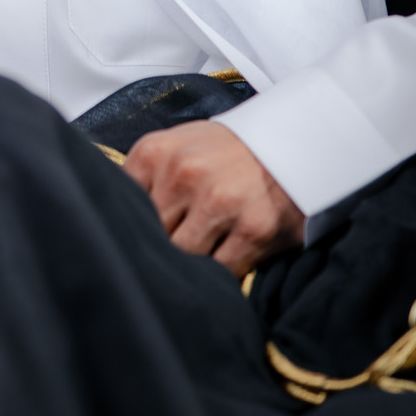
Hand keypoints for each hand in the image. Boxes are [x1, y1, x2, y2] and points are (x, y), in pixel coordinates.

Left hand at [124, 120, 304, 275]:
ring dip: (193, 262)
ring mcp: (219, 202)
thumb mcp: (179, 146)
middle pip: (151, 235)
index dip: (132, 227)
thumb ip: (147, 179)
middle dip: (162, 247)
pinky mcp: (253, 230)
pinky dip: (222, 274)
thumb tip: (119, 223)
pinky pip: (220, 272)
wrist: (296, 140)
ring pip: (183, 257)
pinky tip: (229, 256)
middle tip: (177, 249)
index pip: (122, 206)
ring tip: (204, 253)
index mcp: (155, 152)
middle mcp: (184, 174)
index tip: (141, 237)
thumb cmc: (230, 150)